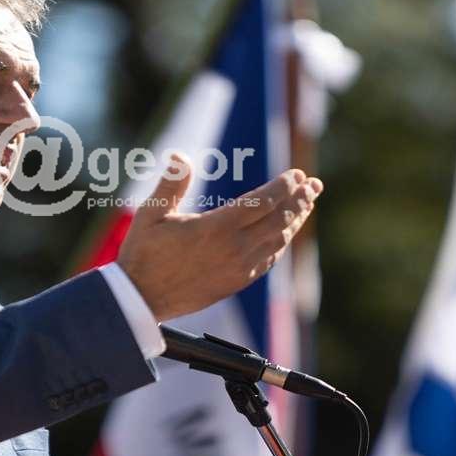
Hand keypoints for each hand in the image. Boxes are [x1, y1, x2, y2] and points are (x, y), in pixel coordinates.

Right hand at [115, 153, 322, 321]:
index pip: (263, 201)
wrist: (141, 299)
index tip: (297, 174)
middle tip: (314, 184)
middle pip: (279, 219)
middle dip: (300, 200)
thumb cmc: (143, 253)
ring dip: (295, 220)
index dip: (284, 186)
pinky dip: (281, 242)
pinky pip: (268, 259)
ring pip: (278, 240)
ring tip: (306, 203)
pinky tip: (283, 233)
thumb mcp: (151, 214)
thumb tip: (179, 155)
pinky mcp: (236, 282)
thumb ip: (171, 183)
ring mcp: (238, 268)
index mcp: (217, 228)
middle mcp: (234, 248)